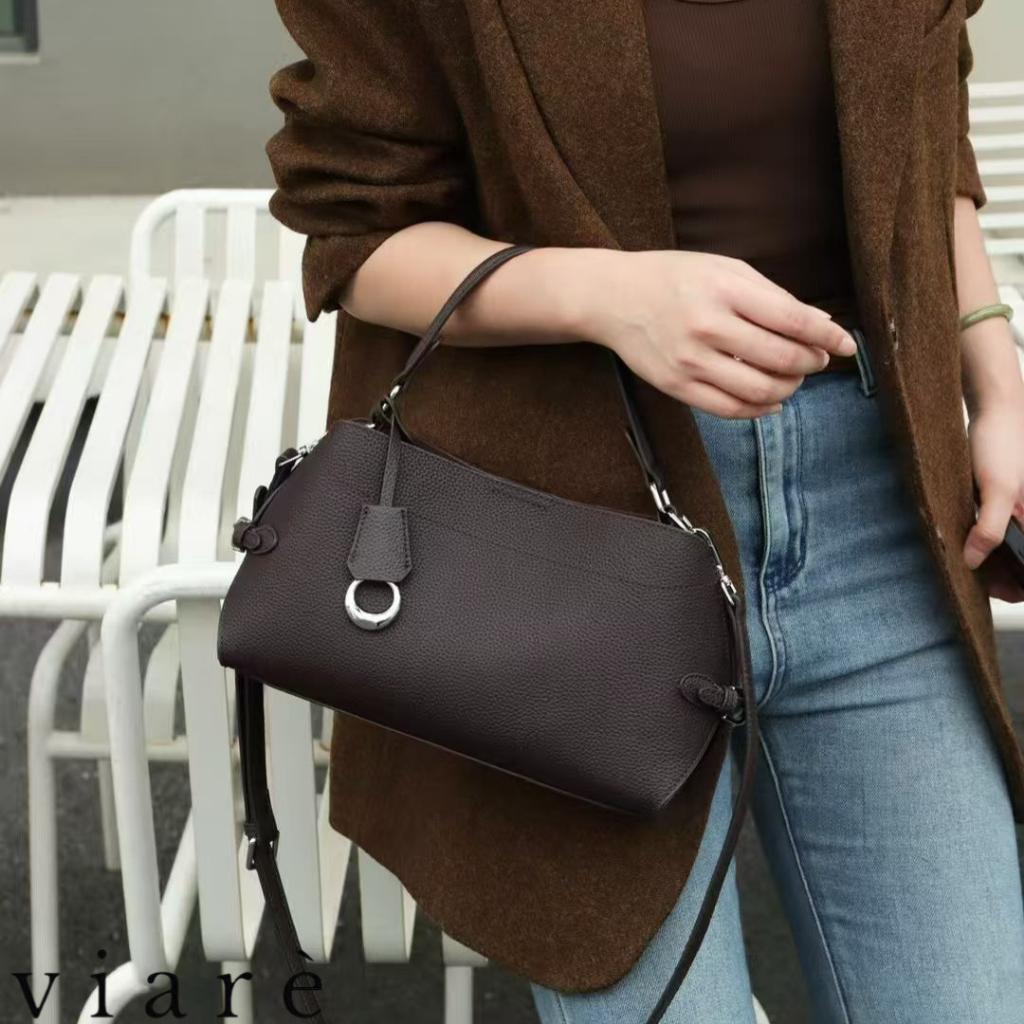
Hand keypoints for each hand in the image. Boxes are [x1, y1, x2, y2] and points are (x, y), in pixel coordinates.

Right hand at [581, 249, 859, 418]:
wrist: (614, 297)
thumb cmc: (674, 278)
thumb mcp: (724, 269)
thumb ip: (772, 295)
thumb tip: (820, 325)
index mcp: (725, 290)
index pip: (793, 320)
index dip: (828, 337)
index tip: (847, 345)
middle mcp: (707, 326)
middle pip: (782, 359)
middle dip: (811, 363)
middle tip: (817, 360)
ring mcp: (690, 360)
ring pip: (760, 390)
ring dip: (788, 388)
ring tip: (791, 378)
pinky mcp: (676, 385)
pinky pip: (730, 408)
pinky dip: (759, 409)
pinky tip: (770, 400)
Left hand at [964, 399, 1023, 602]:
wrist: (995, 408)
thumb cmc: (1003, 444)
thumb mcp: (998, 490)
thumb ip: (989, 529)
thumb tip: (972, 561)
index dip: (1019, 584)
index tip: (999, 592)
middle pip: (1021, 558)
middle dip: (1003, 575)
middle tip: (976, 584)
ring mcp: (1017, 507)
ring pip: (1007, 545)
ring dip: (991, 560)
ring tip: (966, 566)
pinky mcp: (999, 498)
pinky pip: (993, 527)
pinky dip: (982, 539)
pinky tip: (964, 544)